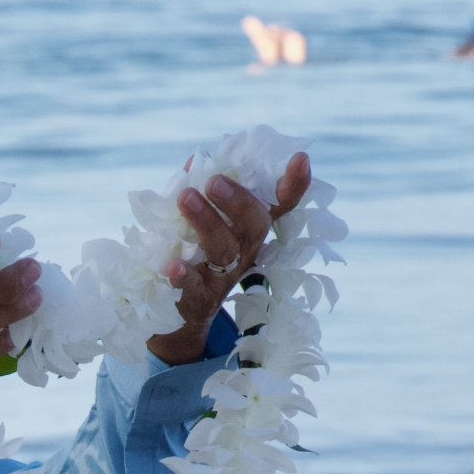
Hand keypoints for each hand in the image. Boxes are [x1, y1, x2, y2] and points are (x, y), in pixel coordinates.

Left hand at [146, 152, 311, 365]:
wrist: (175, 315)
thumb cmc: (191, 254)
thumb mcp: (199, 222)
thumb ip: (198, 189)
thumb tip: (196, 160)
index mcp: (248, 229)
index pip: (280, 205)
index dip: (293, 184)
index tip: (301, 158)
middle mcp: (244, 252)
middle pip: (254, 226)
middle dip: (238, 201)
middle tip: (214, 180)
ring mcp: (222, 278)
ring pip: (224, 250)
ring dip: (207, 222)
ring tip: (185, 197)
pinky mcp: (197, 300)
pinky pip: (193, 287)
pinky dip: (183, 275)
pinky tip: (172, 265)